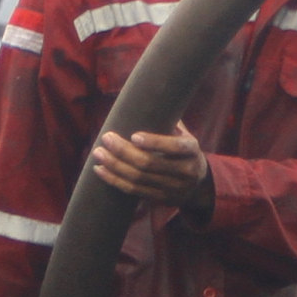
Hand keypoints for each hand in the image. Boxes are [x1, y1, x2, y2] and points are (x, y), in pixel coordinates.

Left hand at [88, 125, 210, 207]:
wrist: (198, 185)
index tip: (134, 136)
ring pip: (139, 179)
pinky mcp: (160, 199)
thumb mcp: (184, 135)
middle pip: (150, 163)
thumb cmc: (183, 151)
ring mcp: (173, 188)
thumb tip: (145, 97)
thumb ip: (169, 120)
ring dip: (115, 166)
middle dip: (124, 151)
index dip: (154, 142)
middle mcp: (185, 171)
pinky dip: (114, 180)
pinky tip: (100, 170)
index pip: (175, 147)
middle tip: (107, 138)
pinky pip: (133, 191)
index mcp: (192, 151)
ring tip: (98, 153)